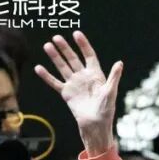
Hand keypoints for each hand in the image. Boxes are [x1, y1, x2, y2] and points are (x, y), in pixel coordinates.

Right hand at [34, 31, 122, 155]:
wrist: (95, 125)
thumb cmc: (106, 110)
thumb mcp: (111, 92)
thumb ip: (114, 77)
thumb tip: (120, 63)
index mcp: (96, 75)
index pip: (89, 56)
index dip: (83, 45)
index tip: (76, 34)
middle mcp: (83, 77)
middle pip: (73, 59)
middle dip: (65, 48)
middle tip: (56, 37)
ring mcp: (74, 84)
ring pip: (62, 67)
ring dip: (55, 57)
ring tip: (47, 46)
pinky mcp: (66, 93)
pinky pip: (55, 82)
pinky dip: (46, 76)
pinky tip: (38, 68)